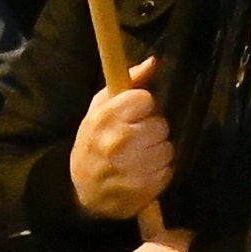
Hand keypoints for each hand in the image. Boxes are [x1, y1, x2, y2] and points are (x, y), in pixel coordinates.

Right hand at [71, 60, 173, 219]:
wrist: (82, 190)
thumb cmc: (93, 141)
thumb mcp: (101, 108)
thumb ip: (129, 82)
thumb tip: (154, 62)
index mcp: (105, 117)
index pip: (146, 99)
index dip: (142, 106)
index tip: (133, 115)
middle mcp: (118, 142)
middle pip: (161, 125)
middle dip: (151, 130)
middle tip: (136, 138)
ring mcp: (132, 168)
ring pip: (167, 149)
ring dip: (157, 152)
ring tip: (139, 157)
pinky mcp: (143, 189)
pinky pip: (168, 171)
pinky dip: (159, 172)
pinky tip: (142, 173)